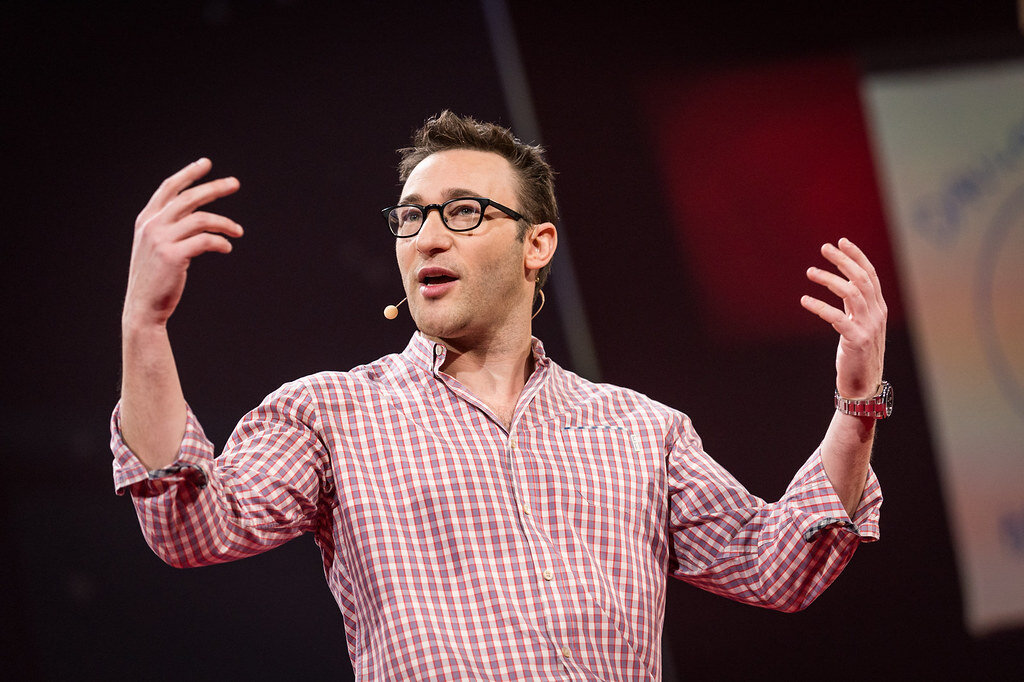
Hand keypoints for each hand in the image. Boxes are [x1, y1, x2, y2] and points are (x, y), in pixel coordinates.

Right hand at [123, 158, 241, 328]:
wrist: (143, 307)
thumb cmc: (155, 278)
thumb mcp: (155, 247)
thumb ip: (169, 228)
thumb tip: (198, 217)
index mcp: (146, 220)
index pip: (169, 188)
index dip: (188, 174)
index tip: (206, 163)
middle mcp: (151, 225)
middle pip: (188, 197)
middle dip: (214, 187)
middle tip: (235, 183)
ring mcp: (160, 240)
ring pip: (200, 218)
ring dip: (224, 222)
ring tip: (238, 231)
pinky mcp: (172, 255)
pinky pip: (205, 241)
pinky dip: (220, 242)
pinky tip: (227, 247)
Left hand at [801, 238, 886, 399]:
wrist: (863, 385)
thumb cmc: (857, 353)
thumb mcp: (859, 324)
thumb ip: (855, 304)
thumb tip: (843, 283)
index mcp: (878, 308)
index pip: (870, 275)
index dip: (857, 256)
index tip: (841, 241)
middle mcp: (877, 314)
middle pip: (861, 279)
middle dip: (843, 260)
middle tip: (824, 248)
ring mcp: (869, 327)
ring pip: (851, 293)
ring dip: (829, 279)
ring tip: (810, 272)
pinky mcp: (856, 340)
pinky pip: (837, 317)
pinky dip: (820, 306)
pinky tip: (804, 300)